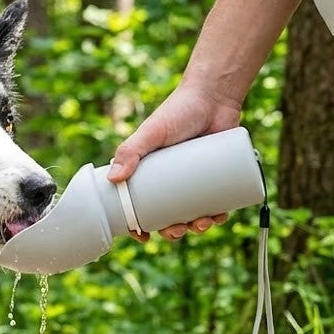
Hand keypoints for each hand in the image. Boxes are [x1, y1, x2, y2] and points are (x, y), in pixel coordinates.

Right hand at [107, 81, 242, 240]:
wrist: (214, 96)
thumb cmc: (178, 111)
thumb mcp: (151, 132)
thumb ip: (130, 151)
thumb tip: (114, 179)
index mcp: (149, 174)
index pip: (140, 206)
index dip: (140, 226)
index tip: (144, 236)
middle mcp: (171, 179)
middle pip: (169, 216)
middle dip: (174, 231)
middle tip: (181, 229)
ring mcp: (195, 179)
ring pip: (194, 212)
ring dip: (198, 227)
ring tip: (204, 223)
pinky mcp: (218, 174)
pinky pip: (218, 201)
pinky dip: (218, 213)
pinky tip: (219, 218)